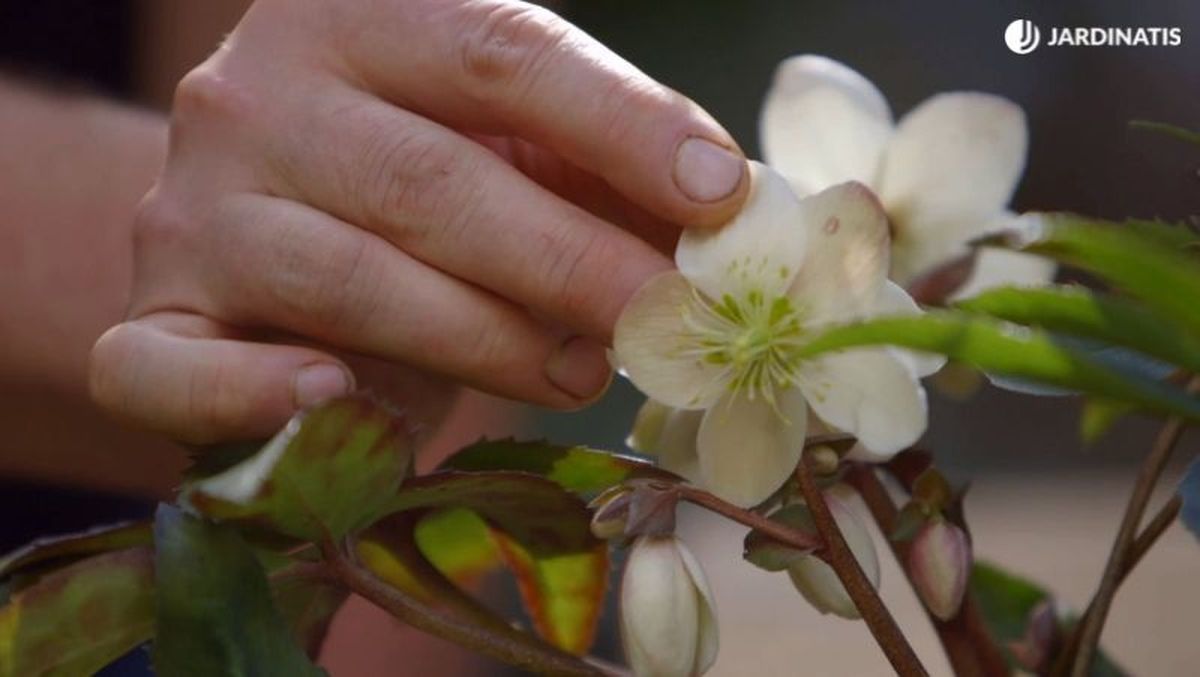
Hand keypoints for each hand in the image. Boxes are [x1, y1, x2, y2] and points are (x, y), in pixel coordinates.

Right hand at [89, 0, 748, 442]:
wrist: (268, 235)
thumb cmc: (414, 190)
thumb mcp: (506, 149)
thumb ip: (598, 169)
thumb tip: (732, 216)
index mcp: (352, 18)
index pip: (498, 51)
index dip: (620, 123)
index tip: (720, 194)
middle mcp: (251, 98)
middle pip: (429, 178)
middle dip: (569, 259)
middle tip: (667, 319)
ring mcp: (190, 211)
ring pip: (349, 280)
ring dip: (484, 339)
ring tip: (582, 373)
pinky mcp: (155, 320)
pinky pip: (180, 371)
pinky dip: (259, 401)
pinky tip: (341, 406)